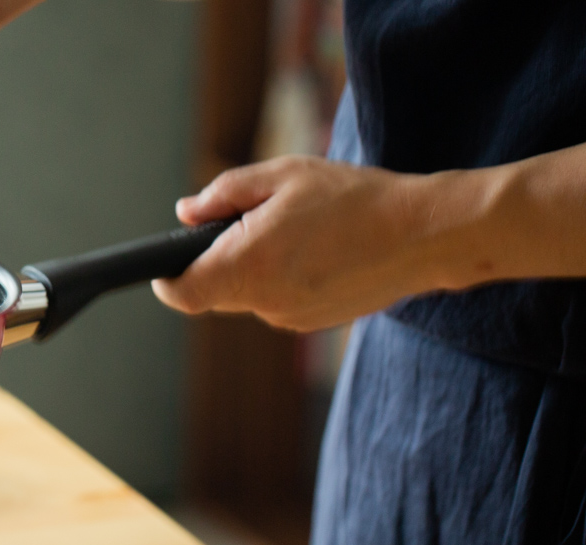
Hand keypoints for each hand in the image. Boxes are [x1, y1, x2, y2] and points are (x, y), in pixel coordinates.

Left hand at [153, 156, 450, 331]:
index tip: (167, 265)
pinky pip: (276, 301)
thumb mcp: (283, 176)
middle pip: (213, 293)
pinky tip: (315, 251)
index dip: (166, 280)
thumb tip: (186, 212)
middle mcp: (264, 301)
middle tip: (248, 223)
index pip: (183, 293)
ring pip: (246, 296)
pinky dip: (282, 279)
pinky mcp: (311, 323)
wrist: (422, 235)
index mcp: (248, 265)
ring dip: (253, 269)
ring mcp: (288, 317)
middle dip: (217, 262)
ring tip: (294, 232)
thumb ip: (225, 194)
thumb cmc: (354, 198)